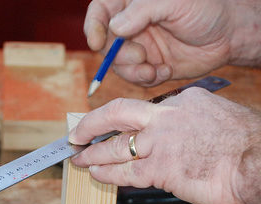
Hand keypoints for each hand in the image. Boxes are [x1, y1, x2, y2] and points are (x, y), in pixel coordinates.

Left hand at [69, 88, 260, 203]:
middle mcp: (166, 118)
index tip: (110, 126)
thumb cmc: (243, 145)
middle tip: (76, 135)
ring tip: (80, 160)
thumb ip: (186, 124)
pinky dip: (108, 173)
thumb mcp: (213, 118)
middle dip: (91, 124)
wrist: (260, 162)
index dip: (121, 120)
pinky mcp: (161, 169)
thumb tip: (168, 138)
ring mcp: (161, 143)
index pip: (141, 109)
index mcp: (181, 102)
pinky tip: (96, 174)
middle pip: (117, 114)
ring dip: (94, 154)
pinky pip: (126, 171)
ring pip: (116, 146)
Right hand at [85, 0, 260, 85]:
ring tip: (153, 69)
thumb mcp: (174, 2)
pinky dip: (147, 79)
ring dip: (133, 72)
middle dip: (119, 56)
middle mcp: (131, 27)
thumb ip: (142, 11)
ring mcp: (139, 49)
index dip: (93, 27)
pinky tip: (165, 71)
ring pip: (118, 67)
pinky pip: (136, 79)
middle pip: (105, 45)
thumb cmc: (205, 10)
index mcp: (132, 4)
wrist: (227, 37)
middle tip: (141, 56)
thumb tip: (115, 28)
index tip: (96, 43)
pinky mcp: (149, 67)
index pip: (100, 13)